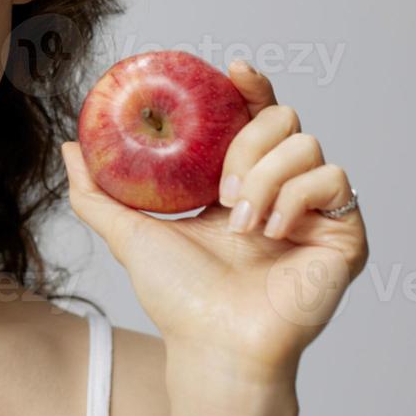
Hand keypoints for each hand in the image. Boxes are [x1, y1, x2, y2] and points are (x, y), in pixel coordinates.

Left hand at [60, 59, 368, 383]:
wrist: (213, 345)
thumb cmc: (178, 298)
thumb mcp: (128, 232)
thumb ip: (96, 191)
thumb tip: (69, 147)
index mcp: (240, 180)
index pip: (255, 114)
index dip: (251, 86)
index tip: (232, 70)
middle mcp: (282, 189)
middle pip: (284, 118)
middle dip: (247, 144)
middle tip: (219, 190)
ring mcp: (315, 210)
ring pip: (308, 143)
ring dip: (264, 177)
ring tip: (239, 223)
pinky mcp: (345, 233)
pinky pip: (332, 179)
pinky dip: (294, 199)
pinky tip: (270, 234)